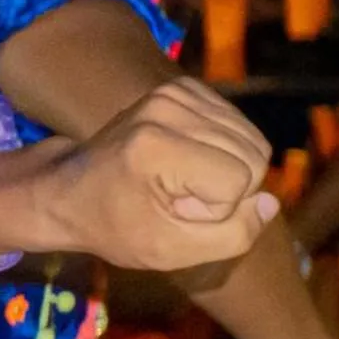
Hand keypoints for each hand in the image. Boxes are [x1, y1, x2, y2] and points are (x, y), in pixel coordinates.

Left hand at [41, 80, 275, 271]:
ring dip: (226, 168)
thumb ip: (233, 236)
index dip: (218, 208)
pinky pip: (237, 124)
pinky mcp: (180, 87)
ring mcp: (171, 92)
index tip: (174, 211)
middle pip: (254, 154)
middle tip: (176, 198)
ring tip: (177, 180)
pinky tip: (185, 161)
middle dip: (227, 188)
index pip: (240, 180)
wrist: (69, 191)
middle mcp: (164, 109)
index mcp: (156, 147)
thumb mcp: (171, 251)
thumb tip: (269, 201)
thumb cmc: (117, 227)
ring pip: (251, 139)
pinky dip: (222, 148)